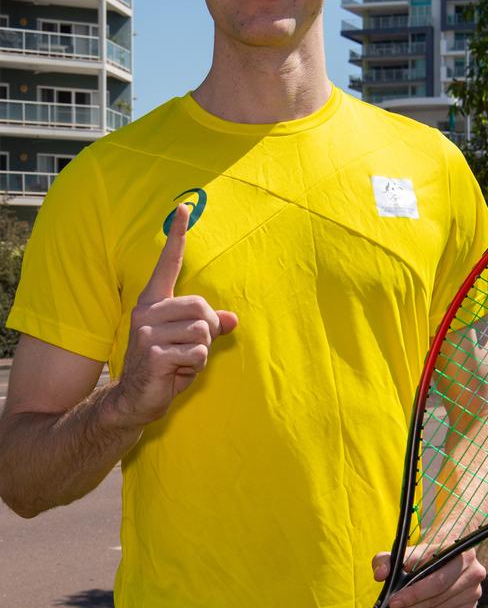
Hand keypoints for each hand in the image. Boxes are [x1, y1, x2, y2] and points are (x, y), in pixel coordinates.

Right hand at [112, 203, 237, 425]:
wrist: (134, 400)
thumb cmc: (164, 369)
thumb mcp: (189, 344)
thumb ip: (209, 328)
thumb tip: (233, 319)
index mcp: (152, 303)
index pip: (167, 264)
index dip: (177, 237)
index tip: (183, 207)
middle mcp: (146, 312)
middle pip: (202, 308)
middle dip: (207, 332)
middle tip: (190, 351)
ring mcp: (147, 332)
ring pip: (203, 332)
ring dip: (202, 353)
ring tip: (181, 362)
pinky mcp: (153, 353)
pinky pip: (197, 353)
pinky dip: (195, 366)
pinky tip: (176, 372)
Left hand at [371, 548, 485, 607]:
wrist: (445, 554)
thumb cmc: (422, 553)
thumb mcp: (402, 551)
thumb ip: (387, 559)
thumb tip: (380, 574)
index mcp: (460, 552)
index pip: (435, 580)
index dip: (413, 594)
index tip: (391, 604)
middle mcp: (473, 573)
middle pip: (436, 599)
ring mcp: (473, 592)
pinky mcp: (468, 607)